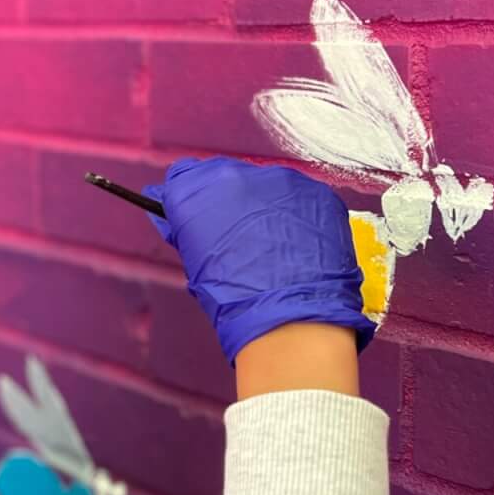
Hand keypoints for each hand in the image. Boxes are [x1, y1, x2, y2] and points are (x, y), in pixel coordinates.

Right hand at [142, 156, 373, 363]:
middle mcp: (238, 176)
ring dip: (265, 206)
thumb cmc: (237, 301)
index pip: (184, 176)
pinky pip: (300, 196)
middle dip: (229, 200)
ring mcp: (282, 181)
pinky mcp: (316, 193)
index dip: (190, 197)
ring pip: (266, 184)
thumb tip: (177, 221)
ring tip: (272, 244)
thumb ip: (186, 232)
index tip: (197, 214)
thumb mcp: (195, 266)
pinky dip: (296, 214)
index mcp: (198, 192)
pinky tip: (296, 244)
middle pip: (227, 176)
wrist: (291, 318)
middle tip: (237, 236)